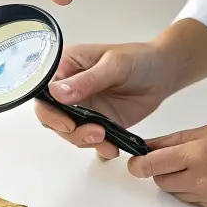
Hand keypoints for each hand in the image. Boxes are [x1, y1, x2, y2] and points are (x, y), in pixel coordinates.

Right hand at [34, 41, 177, 158]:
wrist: (162, 73)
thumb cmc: (138, 59)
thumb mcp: (113, 65)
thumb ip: (86, 81)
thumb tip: (56, 93)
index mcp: (65, 67)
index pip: (43, 92)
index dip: (49, 111)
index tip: (67, 123)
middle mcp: (69, 89)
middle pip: (52, 117)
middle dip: (70, 131)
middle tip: (95, 133)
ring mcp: (82, 107)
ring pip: (69, 132)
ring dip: (84, 140)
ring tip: (105, 139)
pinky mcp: (98, 122)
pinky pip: (90, 139)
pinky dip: (99, 147)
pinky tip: (111, 148)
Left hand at [127, 124, 206, 206]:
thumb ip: (177, 139)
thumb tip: (152, 145)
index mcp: (198, 154)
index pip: (153, 164)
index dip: (138, 164)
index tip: (134, 163)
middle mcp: (201, 179)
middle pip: (161, 181)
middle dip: (160, 170)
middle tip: (173, 159)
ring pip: (176, 193)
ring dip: (178, 181)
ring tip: (199, 167)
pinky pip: (194, 203)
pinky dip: (195, 191)